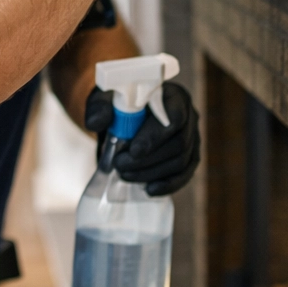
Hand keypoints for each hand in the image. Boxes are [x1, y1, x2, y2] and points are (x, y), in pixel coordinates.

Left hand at [84, 81, 200, 194]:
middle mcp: (189, 116)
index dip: (155, 136)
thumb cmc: (118, 103)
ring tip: (124, 174)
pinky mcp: (190, 156)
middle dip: (148, 159)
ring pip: (181, 161)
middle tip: (120, 165)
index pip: (174, 117)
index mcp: (173, 96)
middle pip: (178, 143)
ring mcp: (192, 138)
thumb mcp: (104, 99)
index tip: (133, 151)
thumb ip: (99, 107)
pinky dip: (167, 185)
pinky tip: (148, 190)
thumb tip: (95, 123)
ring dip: (151, 172)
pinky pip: (184, 174)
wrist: (124, 115)